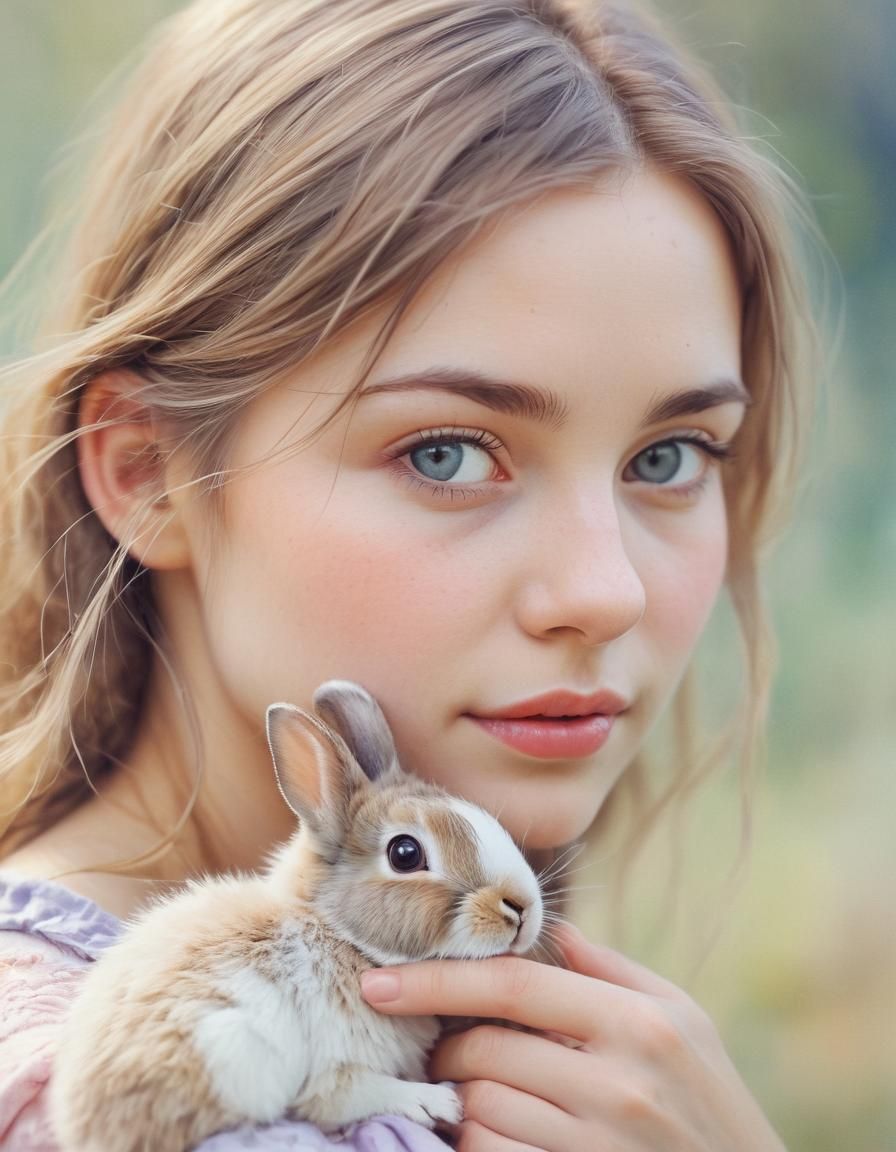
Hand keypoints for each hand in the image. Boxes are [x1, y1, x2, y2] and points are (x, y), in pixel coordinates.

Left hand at [360, 922, 787, 1150]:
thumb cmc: (710, 1102)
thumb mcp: (683, 1020)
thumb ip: (610, 971)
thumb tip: (545, 927)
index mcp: (639, 1024)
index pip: (511, 986)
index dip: (436, 981)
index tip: (379, 982)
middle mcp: (619, 1085)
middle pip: (483, 1054)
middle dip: (450, 1052)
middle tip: (450, 1054)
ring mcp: (598, 1147)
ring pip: (479, 1115)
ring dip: (465, 1106)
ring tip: (490, 1100)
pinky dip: (480, 1146)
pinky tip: (505, 1136)